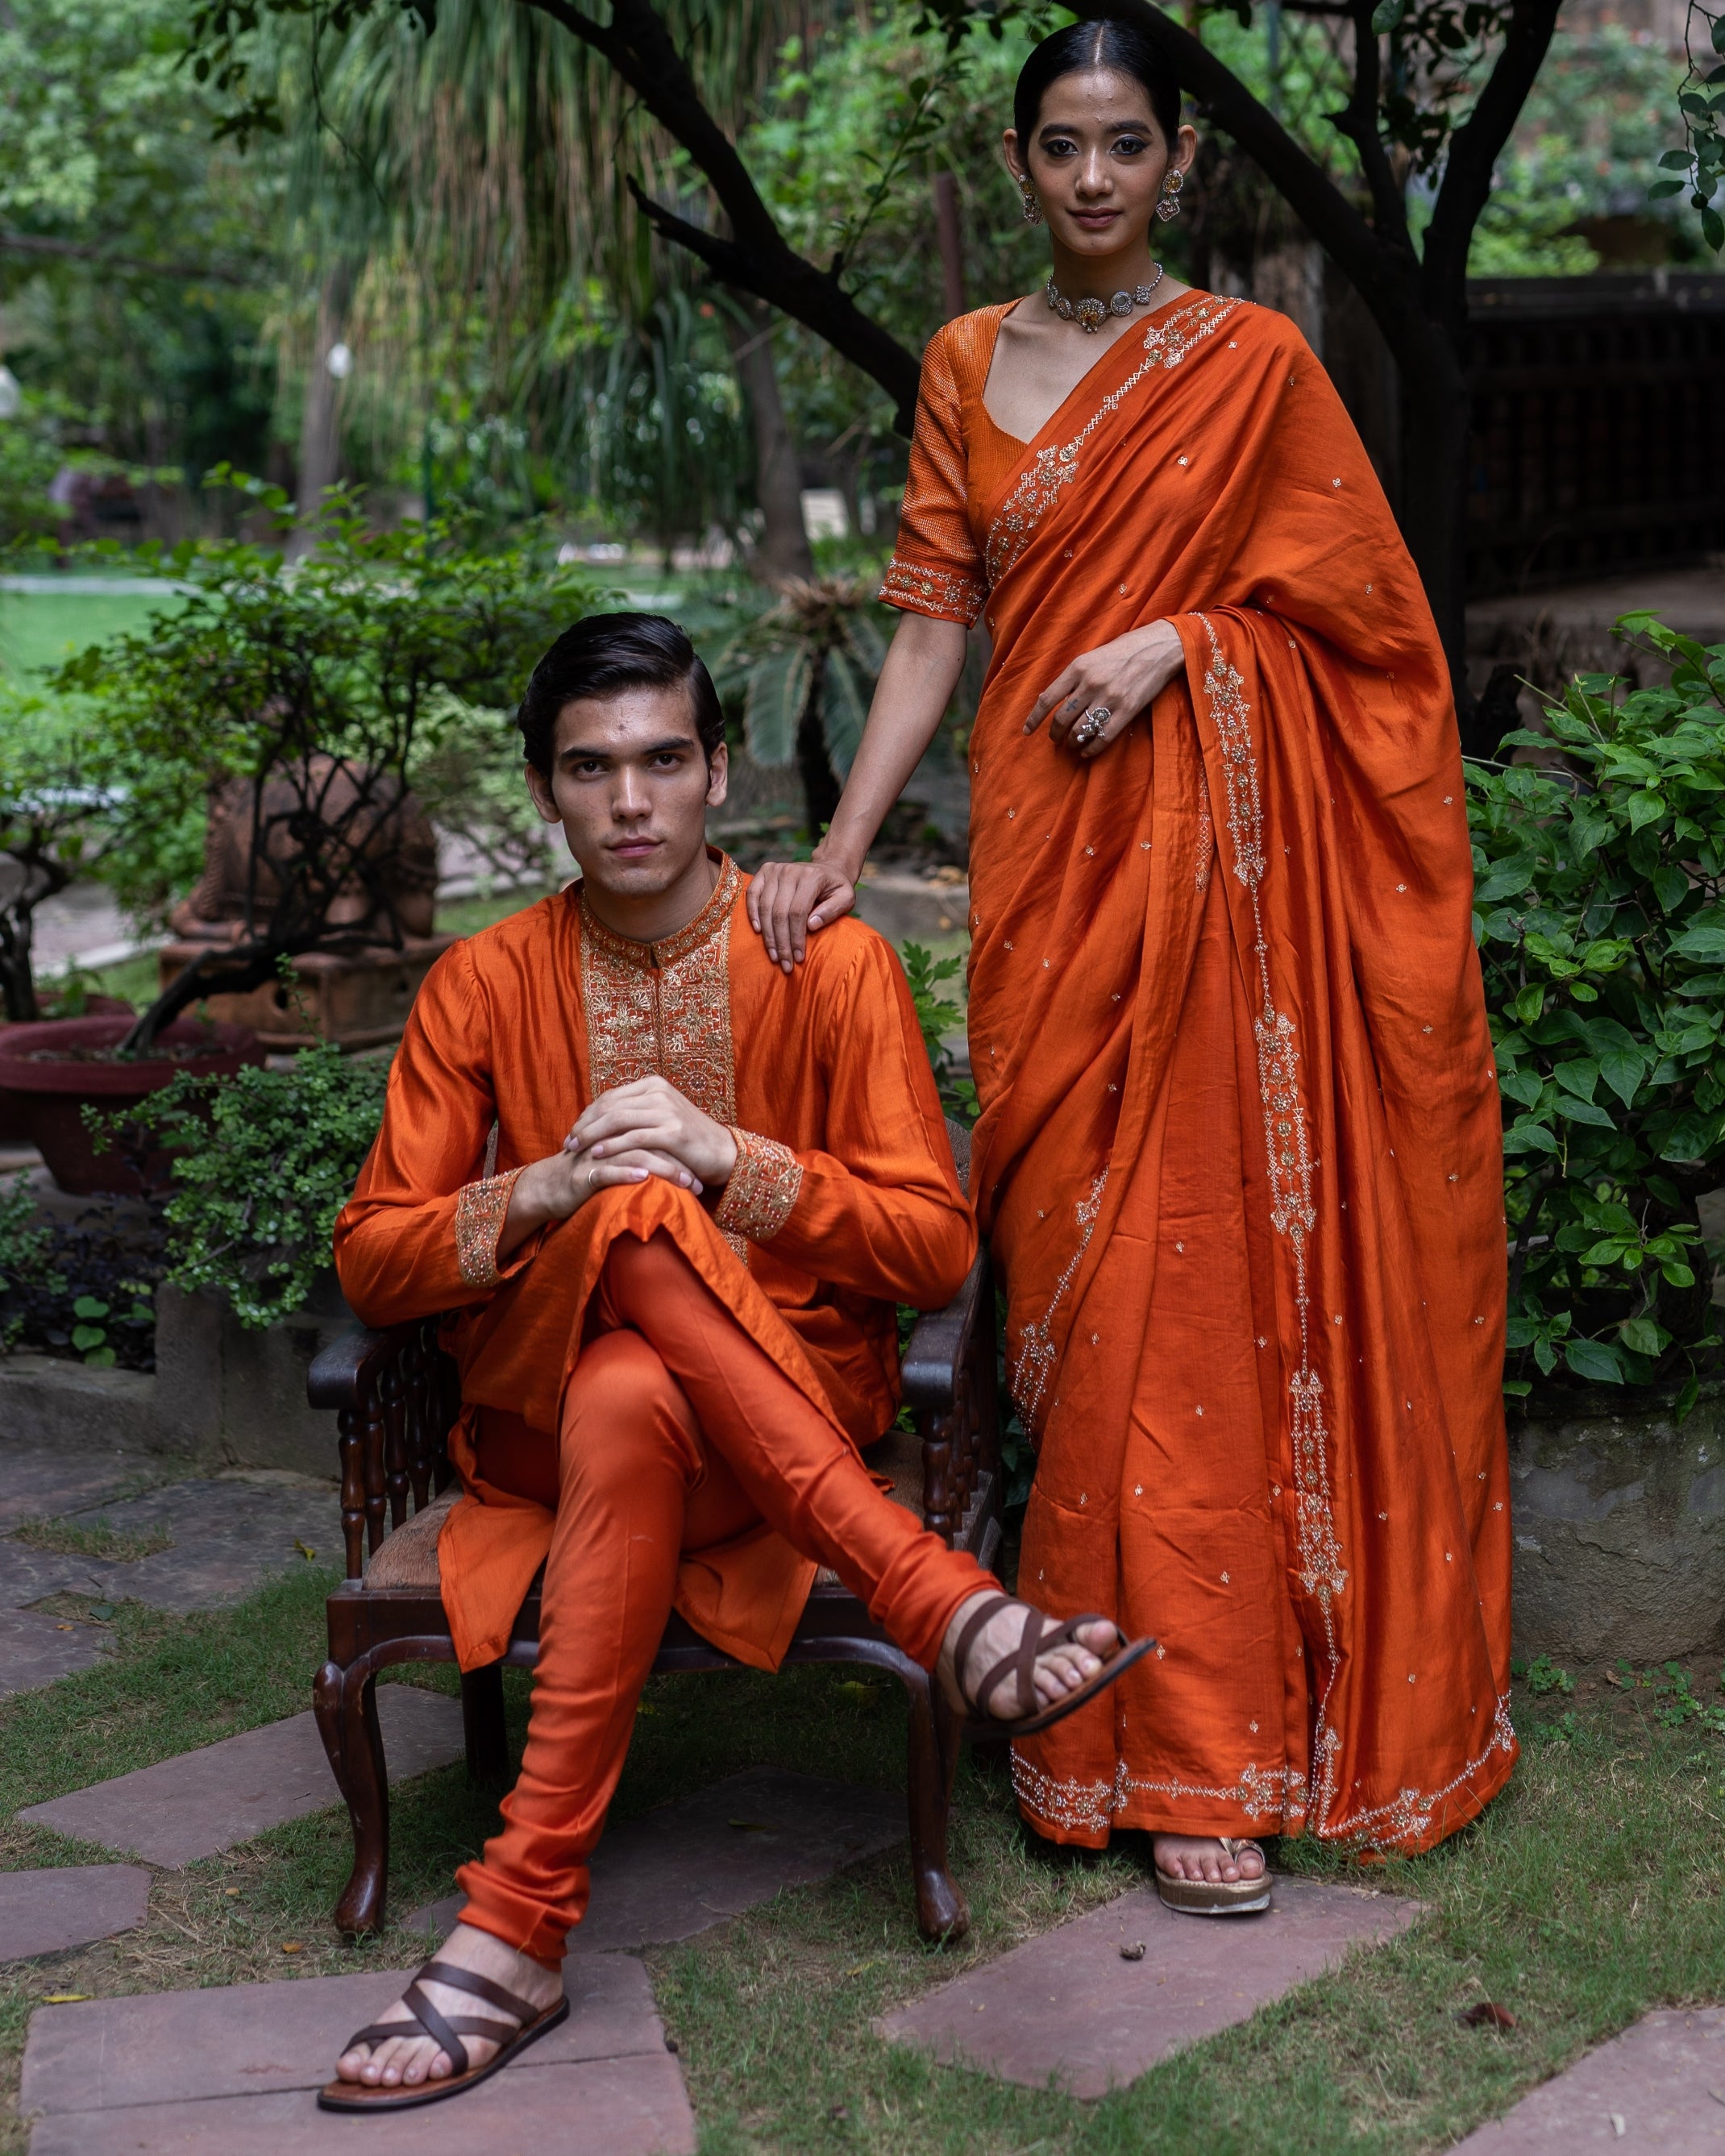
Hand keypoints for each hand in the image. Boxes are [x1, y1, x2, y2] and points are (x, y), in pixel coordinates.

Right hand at [498, 1142, 688, 1259]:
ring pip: (633, 1155)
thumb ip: (639, 1151)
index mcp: (617, 1131)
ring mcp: (594, 1155)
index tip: (701, 1169)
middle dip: (678, 1161)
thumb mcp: (615, 1160)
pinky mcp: (582, 1174)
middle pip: (649, 1140)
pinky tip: (645, 1178)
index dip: (679, 1148)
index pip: (654, 1131)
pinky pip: (607, 1171)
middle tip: (698, 1181)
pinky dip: (627, 1173)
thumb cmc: (587, 1174)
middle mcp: (607, 1138)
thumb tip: (673, 1158)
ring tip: (684, 1183)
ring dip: (663, 1169)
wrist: (550, 1188)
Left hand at [564, 1076, 738, 1189]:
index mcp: (654, 1085)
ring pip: (618, 1119)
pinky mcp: (673, 1132)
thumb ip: (635, 1114)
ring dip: (592, 1135)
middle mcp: (659, 1092)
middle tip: (568, 1143)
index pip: (610, 1097)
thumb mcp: (660, 1118)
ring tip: (576, 1150)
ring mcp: (667, 1110)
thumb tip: (601, 1120)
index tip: (573, 1132)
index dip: (587, 1115)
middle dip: (584, 1125)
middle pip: (609, 1106)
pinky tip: (597, 1155)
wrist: (723, 1153)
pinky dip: (612, 1146)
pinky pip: (634, 1137)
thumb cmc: (687, 1141)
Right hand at [746, 855, 856, 972]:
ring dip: (768, 935)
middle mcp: (790, 871)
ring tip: (774, 956)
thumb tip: (811, 925)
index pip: (798, 912)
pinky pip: (752, 894)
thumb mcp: (846, 898)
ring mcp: (775, 869)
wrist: (827, 868)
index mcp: (811, 876)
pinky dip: (753, 913)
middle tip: (785, 964)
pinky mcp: (765, 871)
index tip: (799, 958)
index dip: (796, 937)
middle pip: (780, 912)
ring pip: (765, 907)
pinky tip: (759, 931)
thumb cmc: (835, 888)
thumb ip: (833, 911)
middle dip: (782, 942)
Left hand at [1024, 621, 1186, 758]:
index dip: (1034, 719)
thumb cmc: (1124, 649)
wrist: (1159, 647)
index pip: (1047, 699)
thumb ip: (1073, 677)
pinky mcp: (1127, 710)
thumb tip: (1048, 697)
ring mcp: (1109, 698)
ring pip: (1080, 730)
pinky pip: (1102, 737)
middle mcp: (1090, 683)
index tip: (1027, 731)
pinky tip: (1087, 751)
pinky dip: (1091, 749)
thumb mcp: (1092, 656)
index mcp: (1078, 667)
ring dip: (1072, 742)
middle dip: (1055, 734)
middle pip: (1061, 719)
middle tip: (1055, 739)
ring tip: (1072, 744)